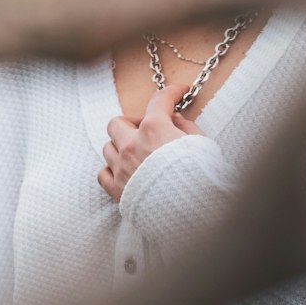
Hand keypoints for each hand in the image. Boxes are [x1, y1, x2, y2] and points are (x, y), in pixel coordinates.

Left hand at [98, 84, 202, 203]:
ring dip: (120, 148)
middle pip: (116, 123)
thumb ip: (185, 126)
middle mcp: (132, 145)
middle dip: (130, 124)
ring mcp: (122, 168)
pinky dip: (112, 170)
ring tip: (137, 155)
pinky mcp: (117, 190)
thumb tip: (174, 118)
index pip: (159, 100)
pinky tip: (125, 172)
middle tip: (146, 130)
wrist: (193, 212)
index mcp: (155, 129)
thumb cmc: (202, 177)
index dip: (171, 93)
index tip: (179, 93)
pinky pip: (103, 173)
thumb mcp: (201, 144)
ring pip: (107, 148)